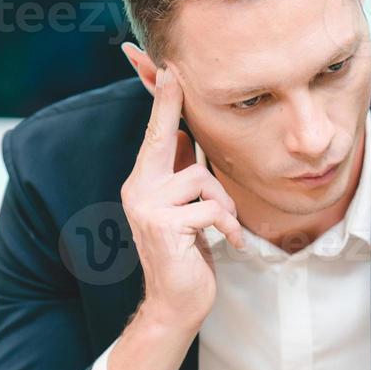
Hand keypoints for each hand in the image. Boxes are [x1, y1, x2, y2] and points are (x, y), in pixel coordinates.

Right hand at [120, 62, 245, 331]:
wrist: (176, 303)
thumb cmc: (187, 255)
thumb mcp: (187, 211)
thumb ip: (182, 176)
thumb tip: (182, 135)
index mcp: (144, 183)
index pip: (154, 135)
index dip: (161, 101)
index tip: (165, 67)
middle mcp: (138, 188)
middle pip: (160, 136)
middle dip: (168, 103)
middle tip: (174, 71)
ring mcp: (147, 206)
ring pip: (201, 179)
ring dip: (225, 205)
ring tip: (228, 228)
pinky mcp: (163, 226)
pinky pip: (210, 209)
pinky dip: (229, 227)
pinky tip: (232, 244)